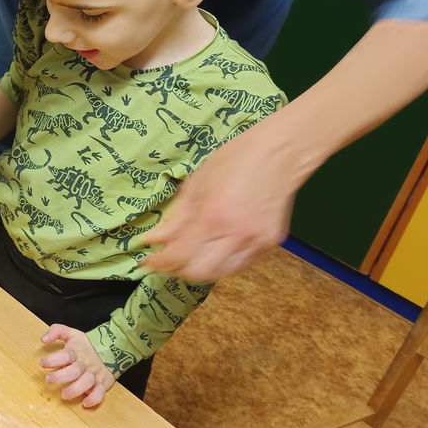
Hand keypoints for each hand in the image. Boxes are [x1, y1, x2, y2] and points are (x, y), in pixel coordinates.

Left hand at [39, 324, 114, 407]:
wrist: (112, 349)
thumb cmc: (86, 345)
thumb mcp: (71, 333)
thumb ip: (56, 331)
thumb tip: (43, 339)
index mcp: (76, 352)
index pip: (65, 355)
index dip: (53, 359)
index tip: (42, 363)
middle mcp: (85, 364)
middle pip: (75, 370)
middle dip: (61, 376)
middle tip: (49, 379)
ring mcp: (94, 374)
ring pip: (87, 382)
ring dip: (75, 389)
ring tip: (64, 395)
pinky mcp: (102, 383)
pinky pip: (100, 393)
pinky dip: (94, 399)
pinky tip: (85, 403)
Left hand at [140, 122, 296, 281]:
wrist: (279, 153)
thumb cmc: (235, 160)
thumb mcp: (195, 184)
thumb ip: (175, 218)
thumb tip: (153, 240)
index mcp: (212, 217)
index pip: (178, 256)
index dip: (159, 263)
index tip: (148, 262)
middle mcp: (235, 236)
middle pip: (197, 273)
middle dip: (177, 270)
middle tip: (167, 260)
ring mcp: (255, 243)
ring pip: (219, 274)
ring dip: (199, 269)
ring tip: (189, 255)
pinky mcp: (269, 245)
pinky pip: (239, 265)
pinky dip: (221, 263)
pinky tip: (213, 249)